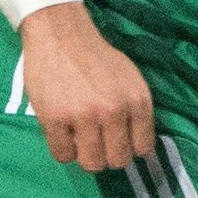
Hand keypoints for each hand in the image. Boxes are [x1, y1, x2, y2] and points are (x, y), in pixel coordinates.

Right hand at [20, 4, 155, 171]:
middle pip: (117, 161)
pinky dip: (63, 150)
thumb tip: (137, 147)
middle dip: (108, 156)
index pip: (143, 148)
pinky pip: (63, 155)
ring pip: (91, 163)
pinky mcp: (54, 118)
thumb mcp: (130, 80)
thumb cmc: (96, 58)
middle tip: (97, 143)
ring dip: (85, 156)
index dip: (130, 149)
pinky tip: (62, 133)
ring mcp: (83, 116)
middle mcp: (114, 110)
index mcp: (137, 100)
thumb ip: (136, 111)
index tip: (119, 143)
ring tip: (79, 138)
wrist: (61, 33)